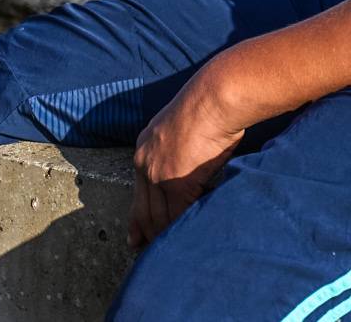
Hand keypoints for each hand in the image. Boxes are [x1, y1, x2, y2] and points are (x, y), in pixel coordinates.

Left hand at [130, 75, 245, 248]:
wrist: (215, 97)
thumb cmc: (209, 106)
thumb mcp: (182, 127)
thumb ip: (178, 150)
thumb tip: (189, 167)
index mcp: (144, 148)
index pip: (137, 192)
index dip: (137, 218)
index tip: (135, 237)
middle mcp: (145, 162)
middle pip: (145, 209)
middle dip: (147, 234)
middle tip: (148, 254)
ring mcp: (160, 175)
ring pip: (160, 217)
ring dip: (168, 235)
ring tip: (173, 252)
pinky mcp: (178, 183)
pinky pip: (180, 215)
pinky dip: (186, 228)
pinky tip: (190, 239)